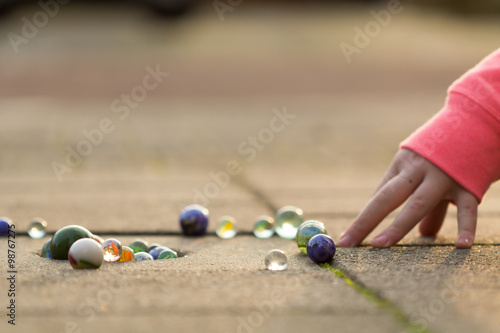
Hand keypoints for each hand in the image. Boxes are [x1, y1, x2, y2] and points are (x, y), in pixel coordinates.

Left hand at [338, 149, 477, 248]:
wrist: (478, 121)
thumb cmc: (446, 151)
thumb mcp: (427, 171)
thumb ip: (424, 204)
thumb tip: (424, 235)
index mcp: (402, 166)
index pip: (379, 196)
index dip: (363, 219)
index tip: (347, 240)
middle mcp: (417, 170)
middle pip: (386, 197)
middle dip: (366, 221)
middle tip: (348, 243)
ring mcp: (442, 177)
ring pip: (417, 204)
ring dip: (397, 226)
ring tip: (379, 246)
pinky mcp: (468, 183)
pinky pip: (466, 209)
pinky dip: (465, 227)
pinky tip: (461, 246)